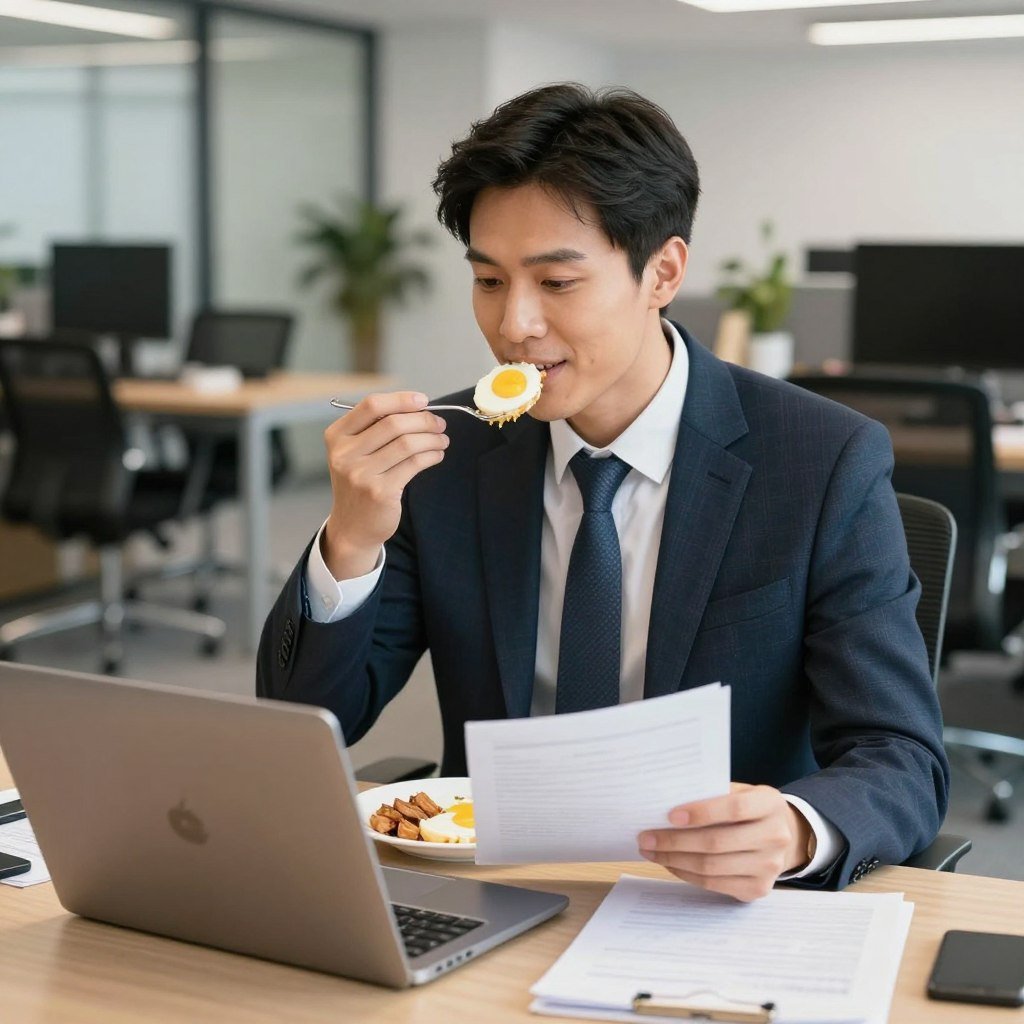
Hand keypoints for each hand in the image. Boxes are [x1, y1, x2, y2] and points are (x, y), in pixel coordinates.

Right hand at [321, 391, 448, 578]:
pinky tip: (437, 455)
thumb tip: (418, 408)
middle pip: (394, 423)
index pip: (371, 405)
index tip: (423, 400)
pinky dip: (432, 455)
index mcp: (337, 437)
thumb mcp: (354, 453)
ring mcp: (361, 474)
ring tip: (442, 440)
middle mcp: (345, 454)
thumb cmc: (360, 483)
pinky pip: (414, 464)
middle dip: (424, 420)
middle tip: (439, 423)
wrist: (353, 526)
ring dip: (432, 438)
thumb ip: (375, 429)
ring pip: (407, 443)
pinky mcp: (381, 492)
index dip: (401, 400)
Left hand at [638, 783, 813, 901]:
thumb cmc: (749, 808)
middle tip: (646, 837)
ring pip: (711, 866)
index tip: (670, 815)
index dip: (701, 812)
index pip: (734, 808)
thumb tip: (667, 802)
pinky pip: (713, 884)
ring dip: (674, 859)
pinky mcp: (758, 889)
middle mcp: (776, 837)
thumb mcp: (740, 791)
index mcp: (770, 804)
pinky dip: (686, 874)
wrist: (783, 836)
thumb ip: (713, 794)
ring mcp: (769, 867)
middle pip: (717, 842)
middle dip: (675, 841)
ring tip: (651, 850)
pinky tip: (669, 862)